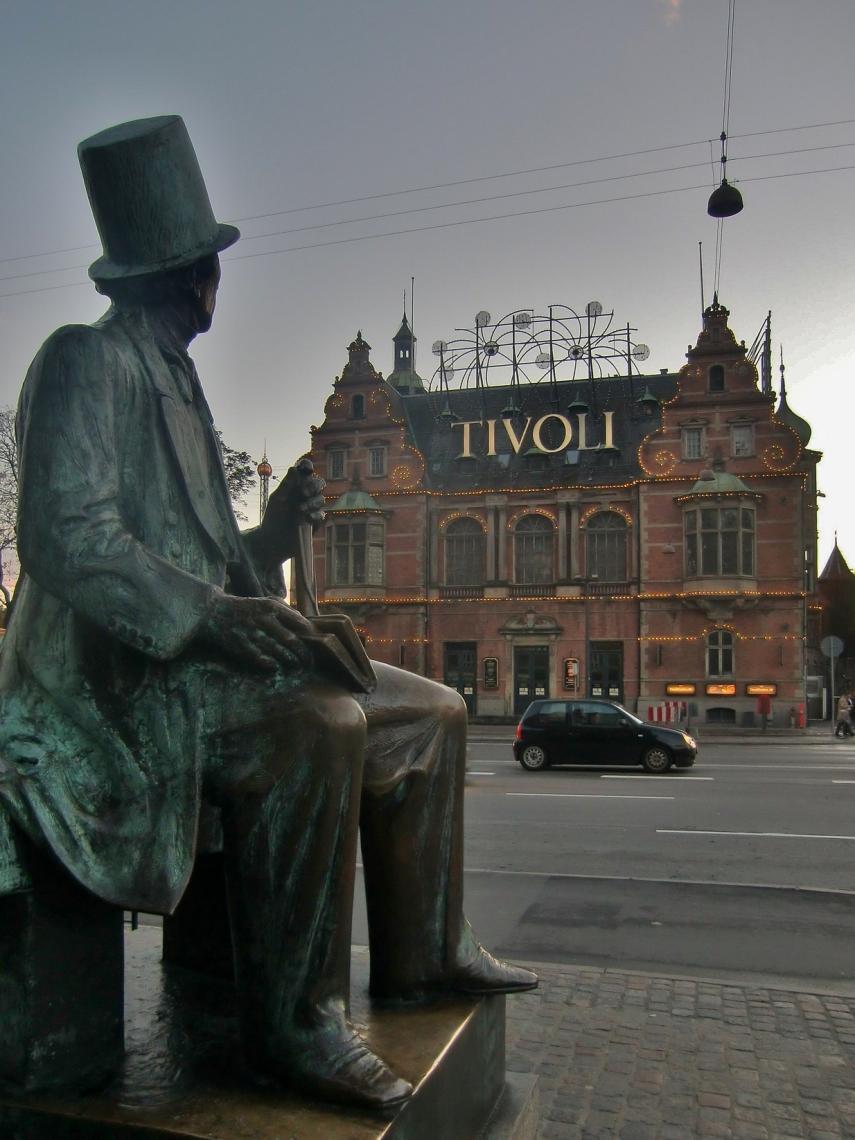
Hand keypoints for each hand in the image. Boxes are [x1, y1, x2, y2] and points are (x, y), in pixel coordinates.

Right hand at [196, 592, 313, 672]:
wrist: (213, 611)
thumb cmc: (244, 608)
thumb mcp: (264, 601)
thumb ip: (284, 610)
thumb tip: (304, 622)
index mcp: (271, 607)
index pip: (297, 622)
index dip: (309, 635)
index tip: (316, 643)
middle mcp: (263, 619)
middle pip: (290, 639)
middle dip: (302, 652)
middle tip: (309, 660)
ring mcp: (252, 633)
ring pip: (277, 650)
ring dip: (289, 659)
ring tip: (297, 664)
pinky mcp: (241, 645)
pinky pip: (260, 657)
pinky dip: (270, 663)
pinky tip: (277, 666)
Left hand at [257, 458, 325, 562]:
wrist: (272, 540)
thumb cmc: (273, 517)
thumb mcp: (277, 499)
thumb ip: (286, 485)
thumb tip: (294, 468)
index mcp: (296, 486)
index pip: (305, 472)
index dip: (307, 467)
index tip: (306, 469)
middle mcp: (306, 495)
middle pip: (318, 483)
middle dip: (313, 486)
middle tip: (303, 493)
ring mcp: (312, 508)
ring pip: (321, 499)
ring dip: (311, 503)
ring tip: (300, 510)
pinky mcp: (315, 522)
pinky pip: (322, 515)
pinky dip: (315, 515)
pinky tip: (306, 518)